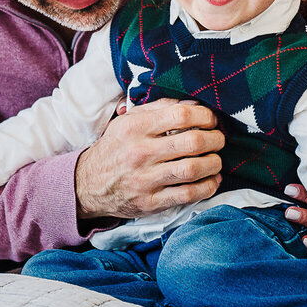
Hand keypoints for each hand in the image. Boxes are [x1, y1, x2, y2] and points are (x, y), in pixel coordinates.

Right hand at [74, 98, 223, 219]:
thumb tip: (194, 104)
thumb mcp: (129, 121)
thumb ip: (160, 108)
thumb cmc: (116, 147)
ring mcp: (145, 179)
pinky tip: (212, 180)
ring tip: (216, 159)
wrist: (88, 184)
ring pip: (193, 169)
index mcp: (136, 127)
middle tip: (219, 139)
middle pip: (192, 142)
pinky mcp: (150, 202)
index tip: (211, 120)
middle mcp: (140, 152)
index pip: (181, 115)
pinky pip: (187, 195)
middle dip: (215, 139)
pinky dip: (207, 187)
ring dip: (214, 163)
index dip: (204, 116)